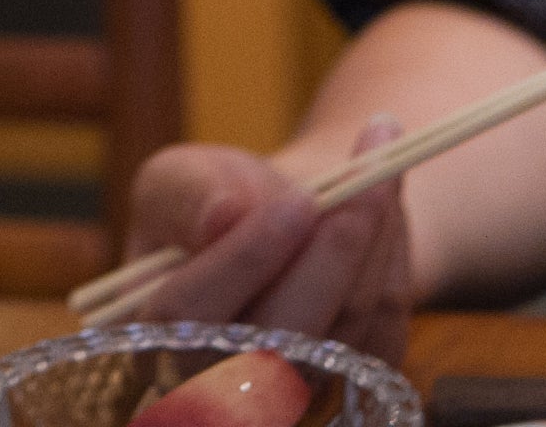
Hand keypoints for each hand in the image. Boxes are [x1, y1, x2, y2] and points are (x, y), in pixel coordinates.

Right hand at [114, 121, 410, 359]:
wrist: (283, 219)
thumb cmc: (217, 198)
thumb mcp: (177, 179)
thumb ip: (184, 196)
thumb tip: (221, 218)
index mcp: (151, 338)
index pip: (187, 313)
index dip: (244, 259)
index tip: (296, 201)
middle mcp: (218, 385)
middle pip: (282, 338)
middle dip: (332, 250)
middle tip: (365, 173)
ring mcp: (292, 392)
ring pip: (346, 329)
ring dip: (375, 237)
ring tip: (381, 154)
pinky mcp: (354, 382)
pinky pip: (385, 326)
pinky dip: (393, 256)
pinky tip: (386, 199)